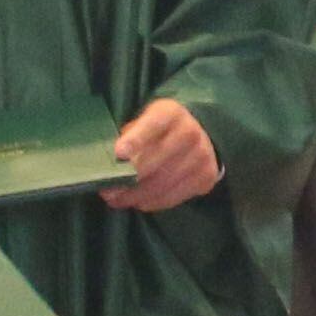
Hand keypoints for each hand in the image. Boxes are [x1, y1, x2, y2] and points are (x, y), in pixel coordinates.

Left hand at [101, 98, 221, 211]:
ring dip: (137, 196)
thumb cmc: (159, 132)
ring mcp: (202, 155)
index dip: (136, 139)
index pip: (153, 124)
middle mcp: (191, 132)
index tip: (119, 154)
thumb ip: (129, 137)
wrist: (199, 136)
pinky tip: (139, 202)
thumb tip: (113, 163)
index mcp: (171, 113)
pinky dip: (152, 202)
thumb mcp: (144, 122)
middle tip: (108, 191)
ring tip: (118, 200)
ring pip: (163, 182)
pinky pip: (174, 196)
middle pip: (157, 160)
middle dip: (130, 178)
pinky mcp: (206, 176)